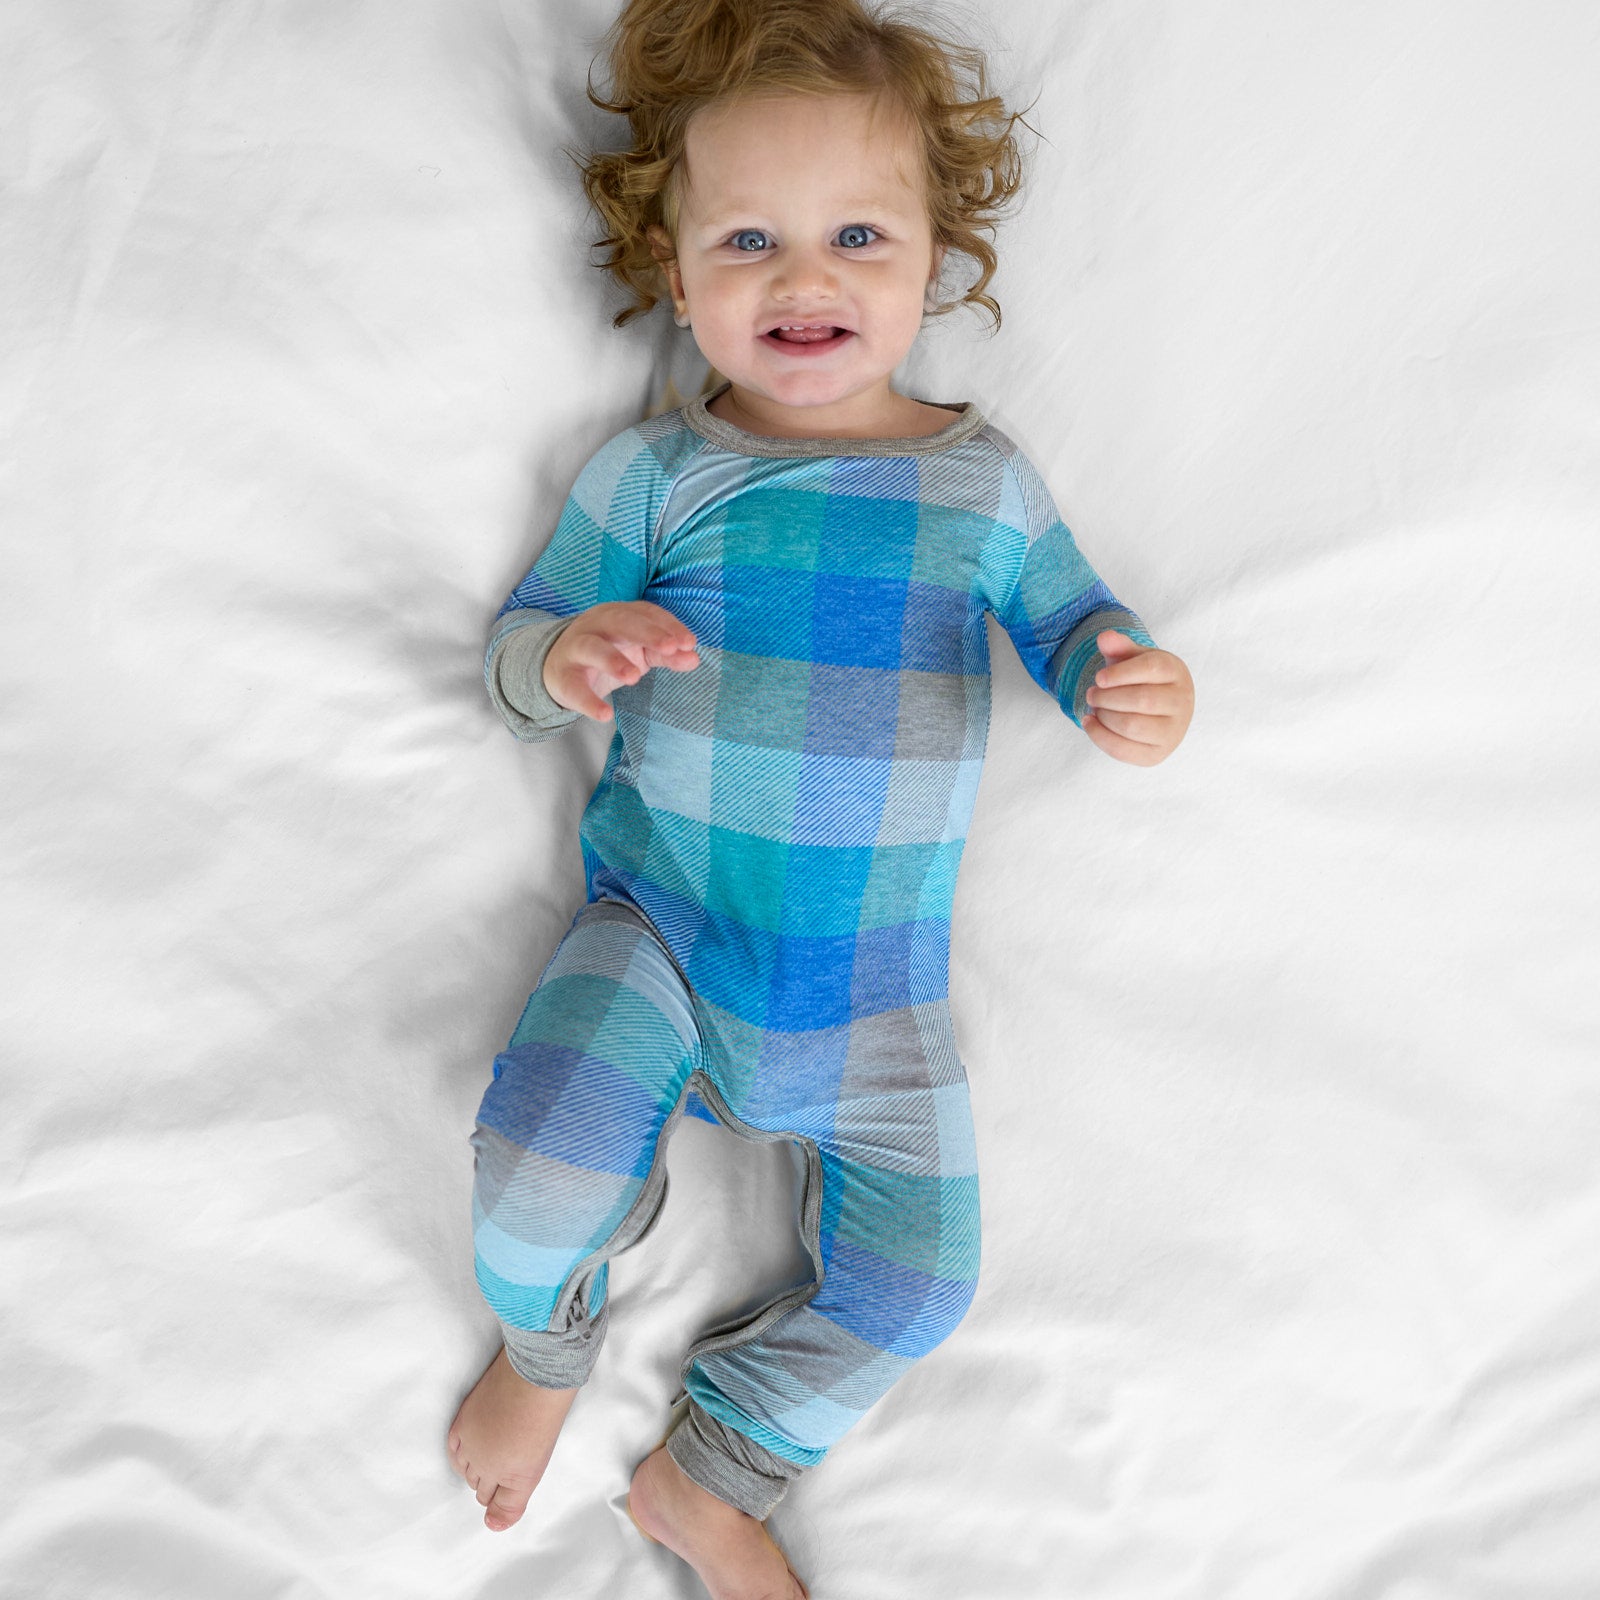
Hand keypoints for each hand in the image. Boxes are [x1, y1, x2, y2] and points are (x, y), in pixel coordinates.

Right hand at [543, 601, 699, 720]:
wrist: (558, 667)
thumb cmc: (608, 652)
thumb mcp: (639, 651)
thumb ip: (665, 654)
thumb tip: (693, 658)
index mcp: (619, 614)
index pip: (646, 613)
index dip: (668, 625)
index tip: (689, 642)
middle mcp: (596, 625)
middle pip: (620, 621)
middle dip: (647, 632)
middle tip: (670, 647)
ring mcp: (576, 648)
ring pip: (592, 647)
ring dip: (613, 660)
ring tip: (634, 677)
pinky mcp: (563, 676)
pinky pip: (574, 687)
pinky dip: (588, 701)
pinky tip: (605, 715)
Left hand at [1082, 630, 1193, 764]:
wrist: (1158, 710)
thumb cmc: (1142, 679)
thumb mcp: (1132, 658)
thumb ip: (1119, 646)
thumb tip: (1105, 637)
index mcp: (1177, 672)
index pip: (1153, 669)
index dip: (1121, 673)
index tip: (1099, 678)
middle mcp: (1182, 702)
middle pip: (1143, 700)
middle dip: (1108, 697)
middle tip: (1091, 694)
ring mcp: (1173, 732)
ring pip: (1133, 726)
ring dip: (1104, 716)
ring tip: (1094, 707)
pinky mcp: (1157, 755)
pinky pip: (1124, 750)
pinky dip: (1099, 736)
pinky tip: (1089, 722)